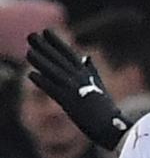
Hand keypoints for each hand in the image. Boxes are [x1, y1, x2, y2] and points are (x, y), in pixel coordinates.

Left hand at [26, 29, 129, 150]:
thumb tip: (86, 57)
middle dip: (45, 47)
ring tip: (28, 52)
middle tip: (31, 35)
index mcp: (86, 75)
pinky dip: (43, 82)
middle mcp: (80, 79)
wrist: (113, 127)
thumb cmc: (105, 110)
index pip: (69, 54)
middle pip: (59, 60)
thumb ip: (91, 70)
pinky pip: (54, 90)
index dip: (57, 42)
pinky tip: (31, 75)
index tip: (46, 30)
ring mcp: (75, 90)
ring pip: (55, 72)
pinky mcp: (70, 102)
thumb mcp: (99, 85)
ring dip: (41, 62)